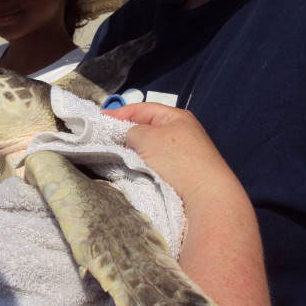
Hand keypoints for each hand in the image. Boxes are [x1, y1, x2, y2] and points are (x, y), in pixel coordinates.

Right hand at [105, 103, 242, 204]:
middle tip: (106, 139)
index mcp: (176, 117)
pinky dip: (145, 164)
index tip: (100, 119)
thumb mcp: (146, 136)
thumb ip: (132, 131)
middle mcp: (183, 132)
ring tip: (117, 156)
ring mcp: (185, 153)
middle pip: (147, 128)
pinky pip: (158, 163)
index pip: (143, 109)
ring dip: (135, 151)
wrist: (205, 196)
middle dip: (127, 133)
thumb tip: (131, 137)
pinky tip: (135, 170)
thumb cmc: (176, 159)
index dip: (120, 113)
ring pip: (151, 148)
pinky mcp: (185, 173)